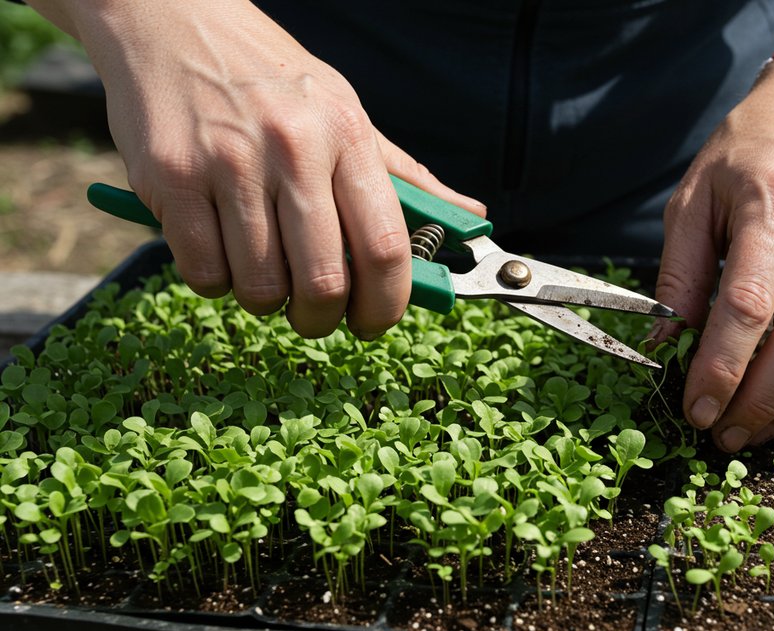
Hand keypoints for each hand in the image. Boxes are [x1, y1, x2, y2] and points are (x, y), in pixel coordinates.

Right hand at [46, 0, 483, 338]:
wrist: (168, 19)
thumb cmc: (269, 75)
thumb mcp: (345, 108)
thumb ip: (403, 173)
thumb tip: (469, 214)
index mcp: (346, 134)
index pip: (385, 246)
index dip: (387, 304)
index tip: (374, 322)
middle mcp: (292, 149)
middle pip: (324, 282)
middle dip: (322, 319)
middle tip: (314, 314)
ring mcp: (227, 165)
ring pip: (260, 286)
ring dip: (265, 299)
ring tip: (262, 269)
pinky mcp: (169, 180)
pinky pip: (203, 273)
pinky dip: (215, 282)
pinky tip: (220, 250)